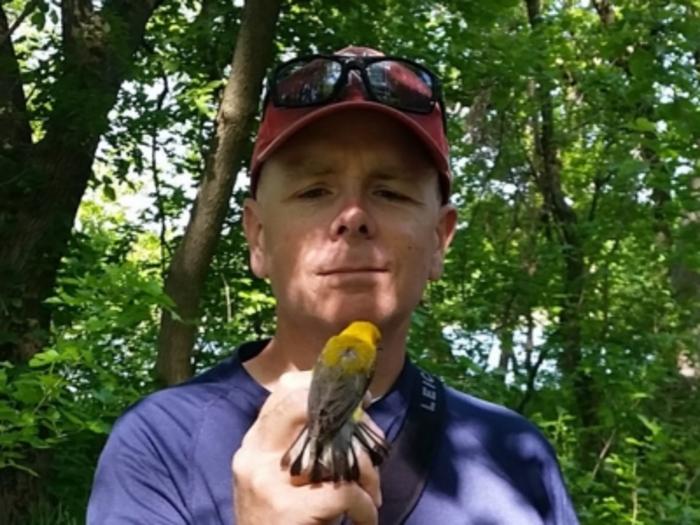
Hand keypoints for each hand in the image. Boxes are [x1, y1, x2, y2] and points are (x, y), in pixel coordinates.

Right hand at [232, 371, 382, 524]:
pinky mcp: (287, 511)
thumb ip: (299, 448)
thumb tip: (350, 416)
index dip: (326, 386)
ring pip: (334, 449)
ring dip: (366, 471)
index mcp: (252, 445)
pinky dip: (365, 508)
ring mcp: (267, 483)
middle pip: (305, 404)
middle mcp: (253, 456)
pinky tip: (365, 521)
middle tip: (372, 441)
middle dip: (351, 417)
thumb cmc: (281, 524)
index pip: (285, 389)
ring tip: (371, 493)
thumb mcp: (278, 480)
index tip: (357, 400)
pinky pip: (345, 493)